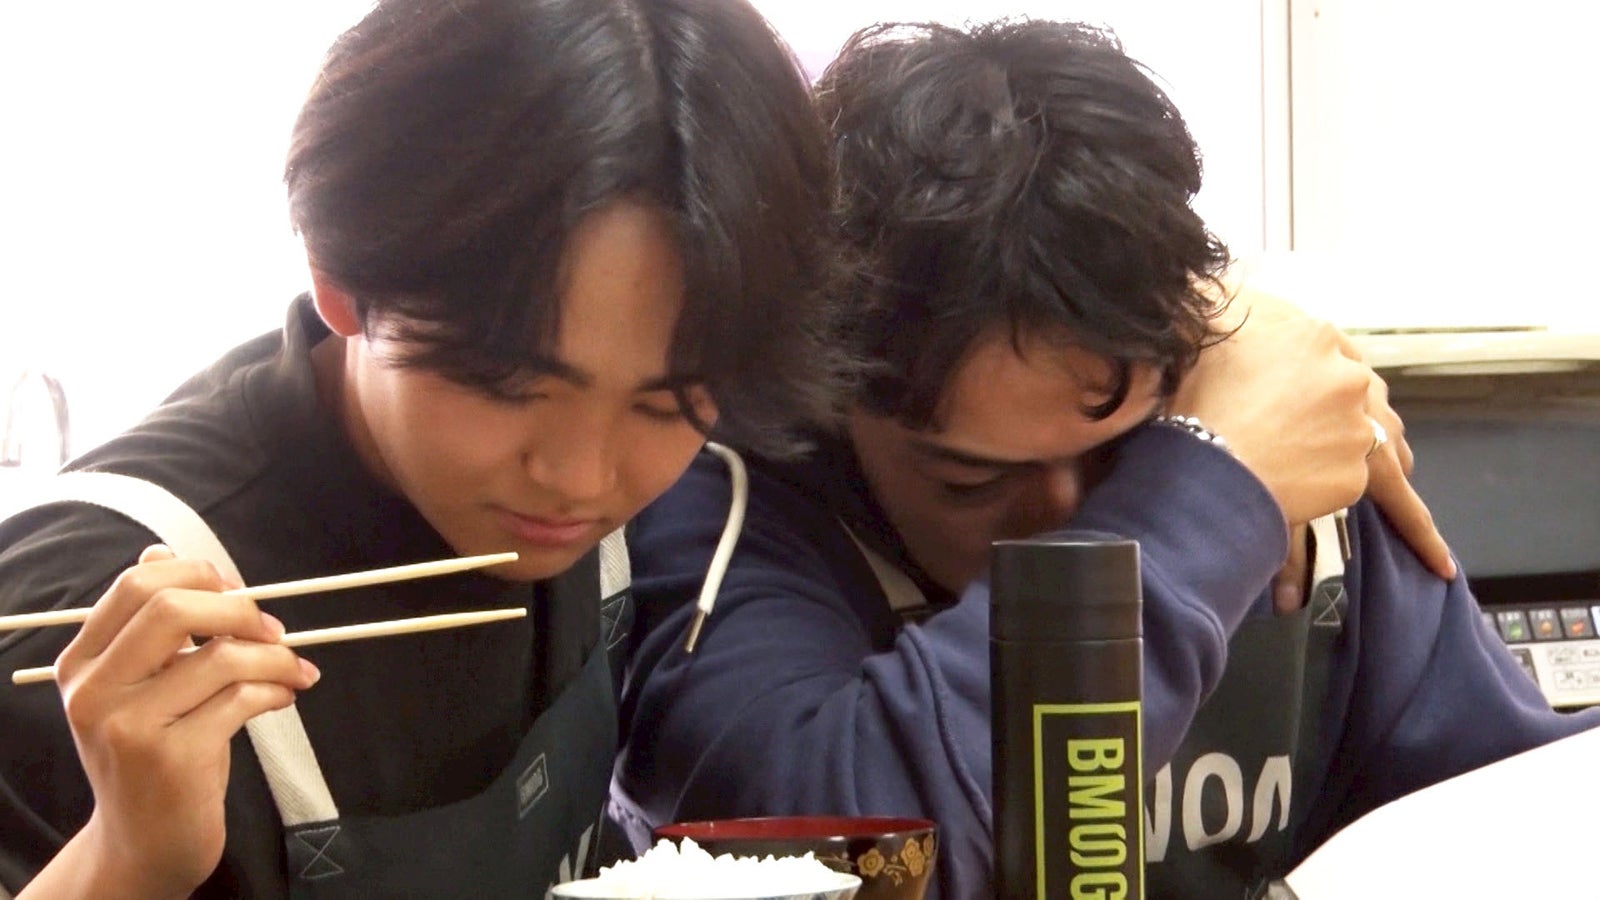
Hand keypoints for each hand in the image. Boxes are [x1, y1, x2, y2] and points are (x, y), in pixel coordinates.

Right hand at [46, 545, 318, 896]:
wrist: (144, 842)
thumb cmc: (155, 752)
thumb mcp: (142, 686)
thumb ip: (151, 626)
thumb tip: (162, 552)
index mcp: (82, 663)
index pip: (135, 585)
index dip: (196, 574)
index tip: (235, 591)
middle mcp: (94, 691)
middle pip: (174, 608)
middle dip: (240, 609)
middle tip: (274, 628)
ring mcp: (129, 726)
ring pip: (221, 657)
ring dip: (276, 657)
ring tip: (294, 670)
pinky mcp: (171, 758)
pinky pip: (242, 699)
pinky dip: (278, 689)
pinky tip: (288, 696)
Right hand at [1167, 289, 1373, 526]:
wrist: (1210, 474)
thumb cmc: (1204, 406)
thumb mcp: (1214, 347)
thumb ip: (1232, 322)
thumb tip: (1214, 297)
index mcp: (1316, 337)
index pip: (1324, 346)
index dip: (1299, 368)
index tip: (1278, 385)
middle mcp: (1349, 378)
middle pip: (1344, 388)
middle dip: (1319, 404)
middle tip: (1279, 422)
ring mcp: (1357, 429)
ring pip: (1348, 432)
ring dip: (1323, 442)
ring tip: (1279, 455)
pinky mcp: (1356, 474)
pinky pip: (1343, 474)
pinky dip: (1322, 478)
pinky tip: (1287, 480)